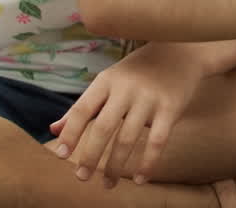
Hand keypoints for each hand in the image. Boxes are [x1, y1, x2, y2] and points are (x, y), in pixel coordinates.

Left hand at [50, 41, 198, 185]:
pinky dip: (148, 163)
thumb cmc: (139, 70)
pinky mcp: (171, 108)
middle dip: (90, 155)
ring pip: (128, 138)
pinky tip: (139, 179)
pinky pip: (157, 141)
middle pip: (103, 127)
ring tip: (107, 184)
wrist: (182, 51)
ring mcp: (150, 98)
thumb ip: (83, 105)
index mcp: (107, 80)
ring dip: (115, 166)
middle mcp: (126, 89)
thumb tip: (53, 129)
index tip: (61, 155)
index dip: (70, 133)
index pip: (82, 109)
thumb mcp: (109, 80)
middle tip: (81, 177)